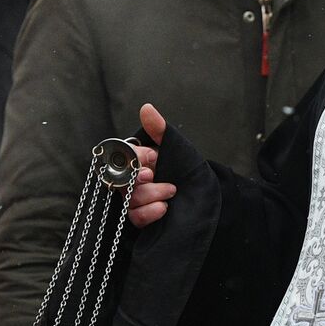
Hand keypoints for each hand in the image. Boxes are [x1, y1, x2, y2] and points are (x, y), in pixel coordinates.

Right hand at [129, 103, 175, 228]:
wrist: (200, 191)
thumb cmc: (185, 166)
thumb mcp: (174, 146)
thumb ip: (159, 129)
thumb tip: (146, 108)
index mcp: (137, 160)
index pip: (124, 158)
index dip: (135, 159)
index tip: (152, 159)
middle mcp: (132, 179)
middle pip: (123, 181)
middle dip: (140, 180)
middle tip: (155, 176)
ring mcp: (135, 199)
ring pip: (130, 199)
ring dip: (152, 195)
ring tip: (171, 191)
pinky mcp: (141, 216)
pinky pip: (136, 217)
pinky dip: (150, 212)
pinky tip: (164, 208)